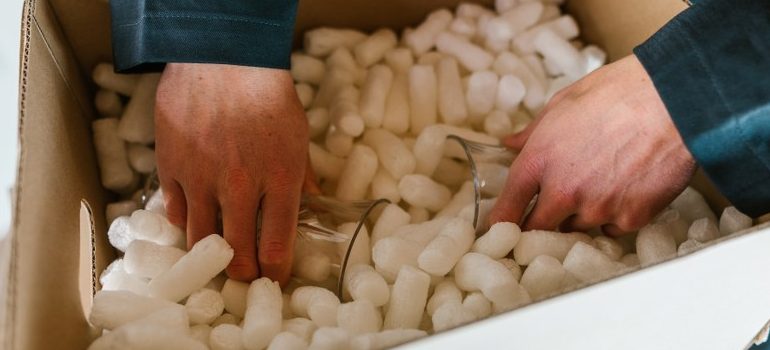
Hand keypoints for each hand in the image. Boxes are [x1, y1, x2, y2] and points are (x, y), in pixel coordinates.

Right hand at [155, 63, 307, 284]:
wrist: (222, 57)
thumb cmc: (267, 95)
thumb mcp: (298, 137)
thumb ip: (304, 177)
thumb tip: (314, 207)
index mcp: (279, 179)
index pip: (278, 246)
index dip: (276, 272)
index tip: (275, 278)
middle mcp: (239, 186)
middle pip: (237, 254)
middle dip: (243, 274)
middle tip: (245, 276)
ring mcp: (201, 178)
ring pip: (200, 240)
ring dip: (211, 255)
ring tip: (218, 256)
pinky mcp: (171, 167)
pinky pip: (174, 211)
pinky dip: (185, 221)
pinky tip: (195, 219)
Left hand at [489, 55, 695, 234]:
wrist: (674, 98)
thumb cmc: (617, 92)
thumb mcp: (562, 103)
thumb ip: (531, 132)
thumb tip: (510, 143)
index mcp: (538, 162)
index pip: (506, 209)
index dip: (500, 223)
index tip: (500, 229)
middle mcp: (563, 192)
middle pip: (537, 229)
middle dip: (540, 221)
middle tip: (553, 206)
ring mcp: (598, 209)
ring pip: (577, 227)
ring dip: (580, 213)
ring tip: (600, 180)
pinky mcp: (631, 218)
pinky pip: (613, 228)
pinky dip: (615, 215)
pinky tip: (625, 188)